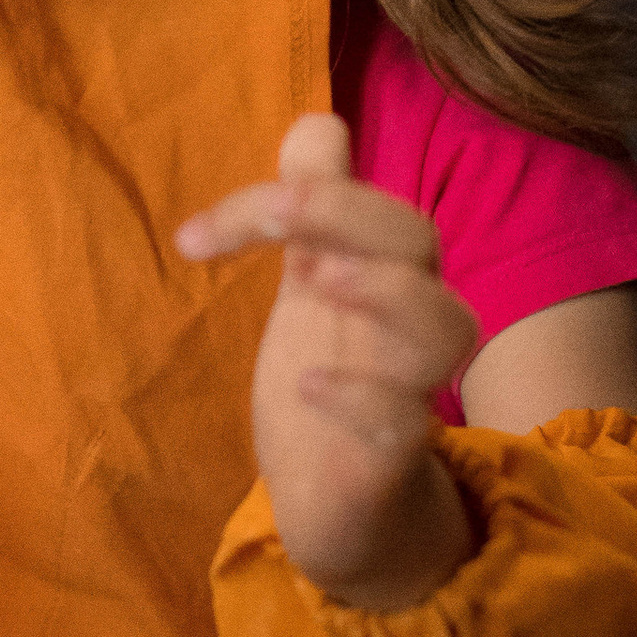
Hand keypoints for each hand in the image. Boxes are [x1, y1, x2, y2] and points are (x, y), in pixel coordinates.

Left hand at [177, 114, 477, 610]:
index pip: (362, 202)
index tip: (191, 237)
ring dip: (382, 288)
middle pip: (416, 239)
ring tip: (314, 277)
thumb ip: (314, 213)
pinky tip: (307, 386)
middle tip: (271, 215)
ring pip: (445, 327)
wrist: (347, 516)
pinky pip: (405, 422)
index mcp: (384, 277)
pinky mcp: (392, 462)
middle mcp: (408, 325)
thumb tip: (318, 120)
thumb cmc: (335, 390)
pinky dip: (363, 396)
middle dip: (342, 209)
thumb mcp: (312, 292)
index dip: (293, 192)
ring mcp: (410, 392)